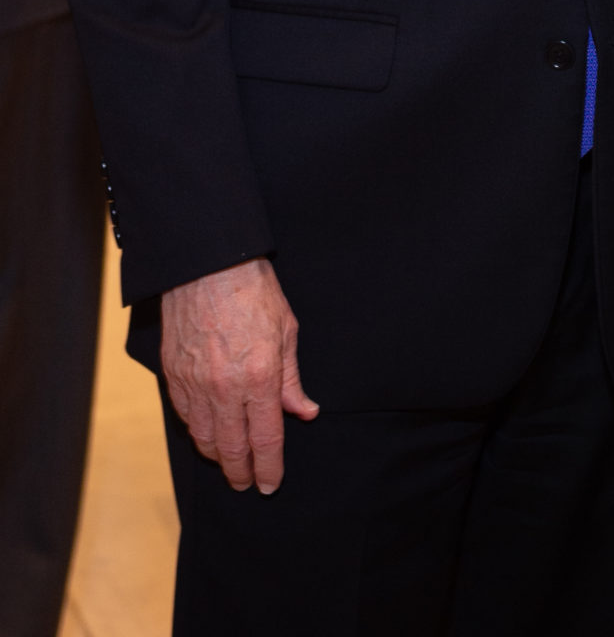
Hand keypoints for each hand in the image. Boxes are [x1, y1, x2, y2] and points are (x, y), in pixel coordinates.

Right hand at [161, 258, 318, 492]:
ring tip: (230, 465)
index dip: (270, 468)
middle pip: (233, 449)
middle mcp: (226, 388)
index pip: (267, 439)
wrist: (207, 264)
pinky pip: (186, 418)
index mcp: (260, 377)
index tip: (271, 484)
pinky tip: (208, 436)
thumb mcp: (286, 330)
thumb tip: (304, 412)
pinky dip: (198, 433)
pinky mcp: (174, 376)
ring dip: (218, 458)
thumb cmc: (252, 291)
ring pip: (205, 439)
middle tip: (248, 484)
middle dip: (242, 473)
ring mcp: (196, 384)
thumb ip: (292, 379)